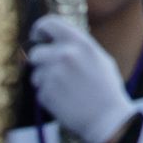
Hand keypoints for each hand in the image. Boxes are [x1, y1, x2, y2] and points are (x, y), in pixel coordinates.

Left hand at [27, 17, 134, 142]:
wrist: (106, 118)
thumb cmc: (106, 87)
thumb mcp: (99, 57)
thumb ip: (78, 46)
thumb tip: (56, 40)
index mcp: (79, 42)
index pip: (48, 23)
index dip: (39, 29)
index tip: (38, 37)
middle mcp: (63, 55)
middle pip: (35, 52)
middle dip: (41, 62)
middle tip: (53, 71)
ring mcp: (53, 75)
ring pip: (36, 74)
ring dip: (45, 80)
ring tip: (66, 89)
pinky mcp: (45, 94)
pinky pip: (40, 91)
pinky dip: (49, 96)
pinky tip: (65, 100)